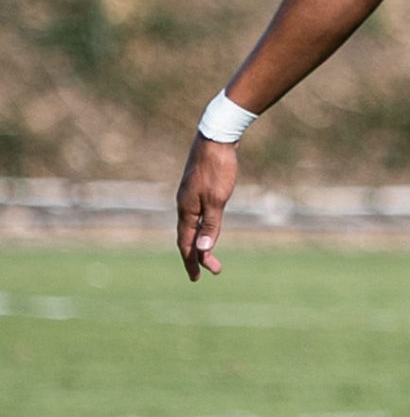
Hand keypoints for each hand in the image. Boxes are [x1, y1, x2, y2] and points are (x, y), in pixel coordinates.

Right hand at [176, 137, 237, 280]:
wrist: (216, 138)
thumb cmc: (217, 169)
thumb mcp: (218, 200)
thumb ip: (210, 225)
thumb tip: (203, 250)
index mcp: (186, 210)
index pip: (186, 243)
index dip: (192, 261)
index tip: (197, 278)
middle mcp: (184, 205)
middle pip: (188, 237)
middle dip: (198, 256)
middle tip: (214, 271)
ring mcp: (189, 196)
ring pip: (192, 226)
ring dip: (200, 242)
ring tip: (210, 255)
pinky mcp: (197, 188)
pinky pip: (196, 215)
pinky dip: (201, 227)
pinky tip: (207, 227)